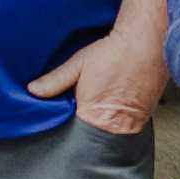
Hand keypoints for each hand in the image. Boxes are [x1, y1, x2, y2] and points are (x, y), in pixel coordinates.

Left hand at [41, 24, 174, 149]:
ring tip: (105, 101)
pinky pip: (128, 125)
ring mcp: (133, 124)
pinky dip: (122, 117)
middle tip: (89, 106)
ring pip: (113, 131)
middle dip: (89, 125)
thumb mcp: (78, 65)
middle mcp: (114, 126)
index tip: (69, 114)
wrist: (145, 43)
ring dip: (107, 122)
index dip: (71, 125)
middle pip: (95, 135)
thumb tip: (34, 90)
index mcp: (92, 116)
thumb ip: (55, 81)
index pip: (75, 134)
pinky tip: (118, 101)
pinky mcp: (145, 118)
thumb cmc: (113, 54)